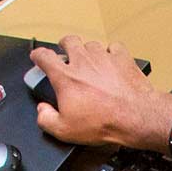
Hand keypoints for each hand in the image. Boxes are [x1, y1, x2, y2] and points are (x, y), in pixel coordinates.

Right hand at [30, 35, 171, 149]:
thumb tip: (42, 111)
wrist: (134, 116)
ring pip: (91, 44)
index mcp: (66, 77)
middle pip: (69, 41)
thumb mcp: (65, 130)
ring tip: (91, 62)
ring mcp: (103, 57)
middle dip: (65, 45)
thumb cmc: (103, 122)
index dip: (38, 55)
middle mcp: (83, 61)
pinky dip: (111, 53)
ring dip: (89, 51)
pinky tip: (112, 63)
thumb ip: (47, 119)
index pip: (44, 56)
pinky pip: (114, 48)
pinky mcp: (122, 58)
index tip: (37, 57)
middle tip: (66, 53)